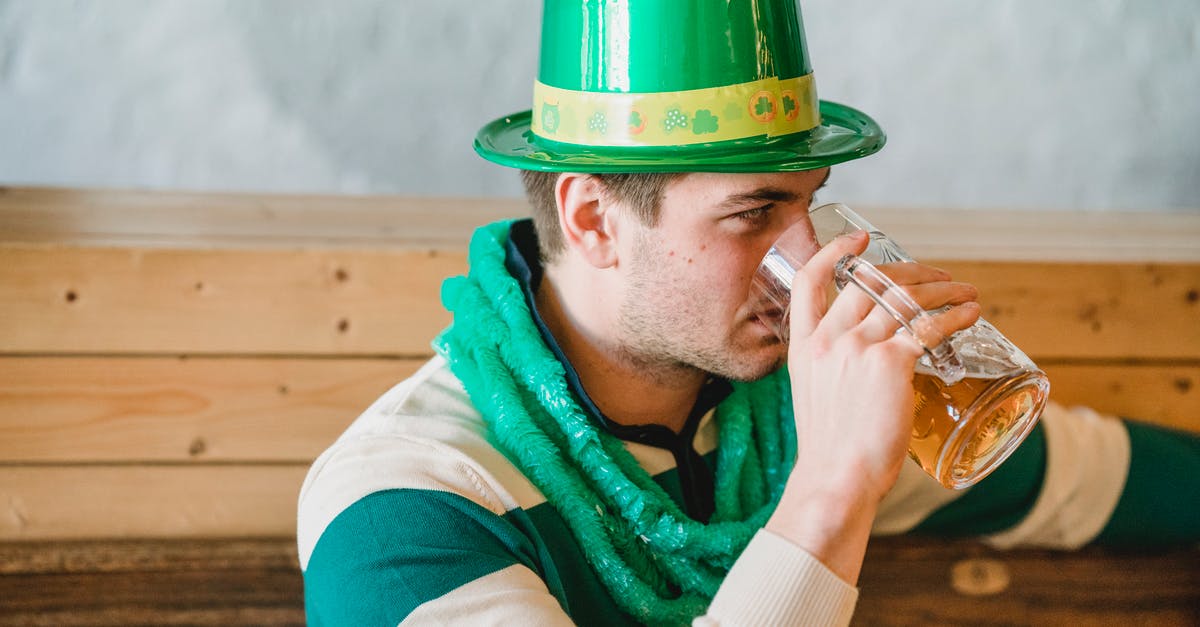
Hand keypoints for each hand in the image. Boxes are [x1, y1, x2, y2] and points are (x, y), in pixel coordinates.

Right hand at [765, 230, 979, 582]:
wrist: (837, 477)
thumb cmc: (832, 452)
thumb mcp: (816, 399)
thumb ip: (834, 374)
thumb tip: (868, 371)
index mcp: (804, 347)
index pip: (808, 282)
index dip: (833, 254)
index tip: (858, 241)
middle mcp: (828, 339)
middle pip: (870, 282)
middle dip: (910, 271)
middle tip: (937, 276)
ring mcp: (858, 347)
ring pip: (905, 298)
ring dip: (942, 289)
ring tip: (965, 291)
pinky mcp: (890, 363)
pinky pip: (929, 327)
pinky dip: (955, 316)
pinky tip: (971, 314)